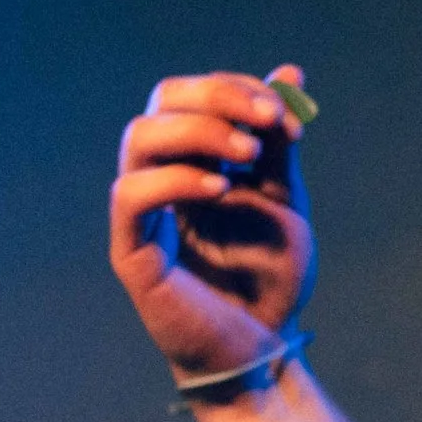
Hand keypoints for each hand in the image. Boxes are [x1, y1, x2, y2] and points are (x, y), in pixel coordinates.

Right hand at [111, 67, 316, 384]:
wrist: (262, 348)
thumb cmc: (269, 279)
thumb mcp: (285, 200)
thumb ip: (279, 143)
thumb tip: (291, 74)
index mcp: (192, 159)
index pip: (193, 94)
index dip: (237, 88)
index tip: (287, 112)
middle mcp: (160, 176)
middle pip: (161, 102)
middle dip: (218, 96)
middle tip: (266, 120)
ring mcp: (141, 212)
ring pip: (139, 138)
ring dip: (199, 132)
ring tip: (247, 154)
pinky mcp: (131, 250)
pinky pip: (130, 196)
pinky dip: (175, 180)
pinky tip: (221, 189)